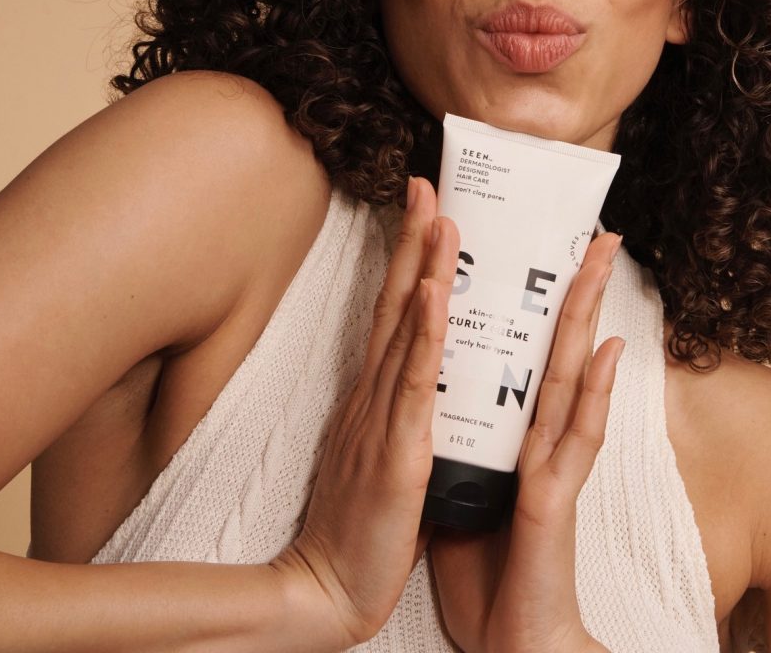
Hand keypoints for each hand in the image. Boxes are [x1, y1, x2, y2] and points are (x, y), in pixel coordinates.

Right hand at [270, 176, 458, 647]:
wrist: (326, 586)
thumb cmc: (359, 522)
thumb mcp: (379, 451)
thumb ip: (395, 412)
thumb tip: (416, 379)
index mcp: (374, 393)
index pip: (394, 312)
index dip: (408, 260)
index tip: (424, 212)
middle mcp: (374, 391)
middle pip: (396, 301)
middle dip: (415, 239)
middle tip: (429, 184)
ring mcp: (382, 414)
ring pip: (408, 327)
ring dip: (426, 267)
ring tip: (443, 214)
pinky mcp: (398, 447)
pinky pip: (415, 380)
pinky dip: (426, 331)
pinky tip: (435, 290)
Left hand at [429, 231, 622, 652]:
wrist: (507, 641)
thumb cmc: (485, 566)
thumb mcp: (464, 485)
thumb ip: (464, 441)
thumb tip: (444, 403)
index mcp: (514, 433)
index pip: (526, 352)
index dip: (537, 301)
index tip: (543, 252)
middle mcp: (539, 438)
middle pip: (558, 349)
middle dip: (576, 289)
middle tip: (597, 235)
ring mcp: (552, 464)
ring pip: (572, 376)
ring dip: (584, 316)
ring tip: (600, 262)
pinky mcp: (553, 498)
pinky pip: (574, 436)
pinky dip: (590, 389)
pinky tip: (607, 350)